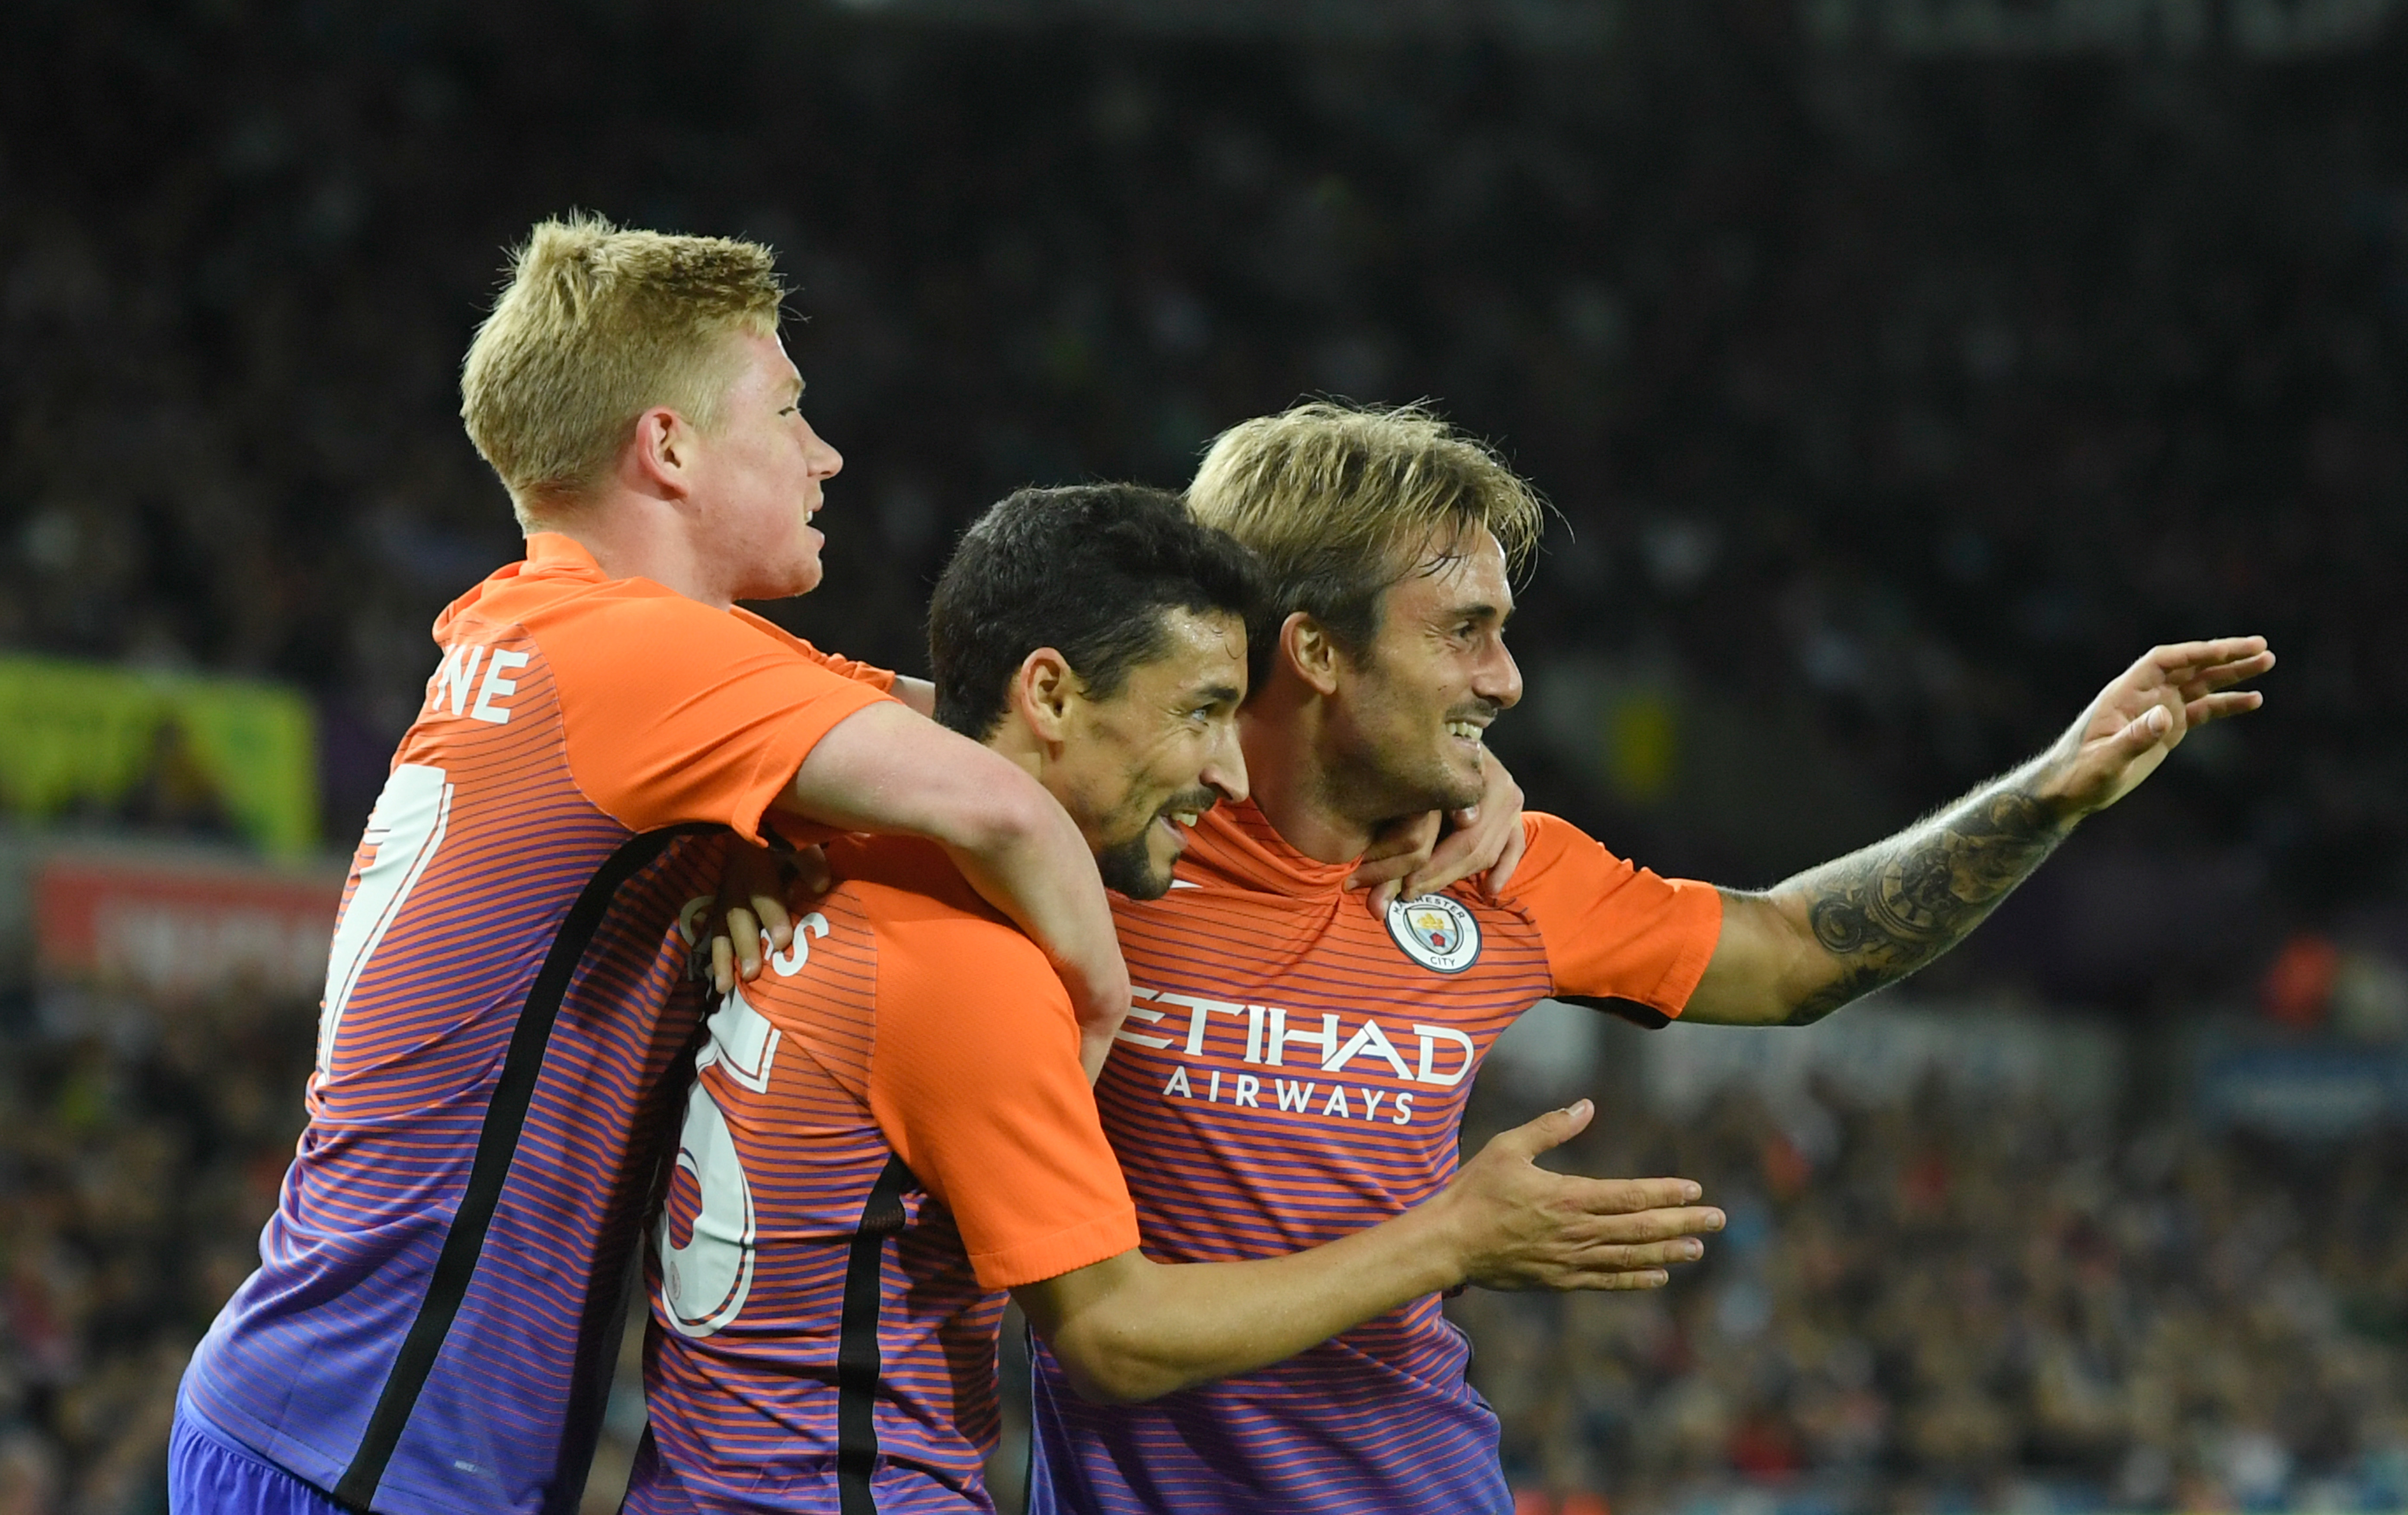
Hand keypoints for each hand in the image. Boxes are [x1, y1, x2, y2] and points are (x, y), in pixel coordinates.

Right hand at [708, 841, 831, 994]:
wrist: (750, 828)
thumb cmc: (781, 841)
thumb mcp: (798, 843)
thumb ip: (809, 862)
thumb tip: (821, 886)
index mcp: (755, 866)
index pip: (763, 893)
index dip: (771, 916)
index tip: (782, 942)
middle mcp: (736, 885)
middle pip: (739, 917)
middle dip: (746, 945)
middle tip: (752, 972)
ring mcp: (726, 899)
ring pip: (722, 930)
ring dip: (724, 959)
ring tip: (726, 987)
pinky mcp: (721, 910)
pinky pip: (716, 935)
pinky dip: (717, 959)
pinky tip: (721, 984)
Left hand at [1345, 752, 1530, 916]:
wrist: (1446, 734)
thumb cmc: (1418, 760)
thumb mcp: (1408, 791)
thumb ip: (1396, 837)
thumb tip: (1378, 901)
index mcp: (1474, 773)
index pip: (1460, 833)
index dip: (1432, 864)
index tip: (1405, 883)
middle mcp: (1500, 786)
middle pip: (1474, 846)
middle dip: (1440, 875)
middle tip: (1407, 893)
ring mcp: (1513, 800)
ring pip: (1490, 850)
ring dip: (1460, 876)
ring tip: (1427, 890)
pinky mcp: (1517, 813)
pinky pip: (1514, 846)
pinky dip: (1503, 870)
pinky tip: (1488, 891)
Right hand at [1426, 1100, 1722, 1291]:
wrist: (1448, 1242)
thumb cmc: (1475, 1190)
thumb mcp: (1508, 1146)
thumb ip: (1550, 1127)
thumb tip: (1586, 1106)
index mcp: (1567, 1196)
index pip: (1629, 1196)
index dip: (1665, 1193)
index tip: (1695, 1191)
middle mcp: (1575, 1231)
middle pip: (1640, 1229)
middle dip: (1682, 1223)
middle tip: (1718, 1221)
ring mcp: (1569, 1259)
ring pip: (1629, 1258)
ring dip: (1667, 1253)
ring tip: (1697, 1249)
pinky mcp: (1558, 1280)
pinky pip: (1606, 1281)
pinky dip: (1635, 1280)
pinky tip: (1659, 1277)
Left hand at [2031, 636, 2274, 817]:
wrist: (2068, 789)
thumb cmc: (2078, 773)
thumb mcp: (2105, 761)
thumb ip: (2133, 739)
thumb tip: (2165, 716)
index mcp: (2125, 693)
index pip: (2164, 661)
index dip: (2195, 653)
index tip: (2226, 650)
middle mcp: (2144, 695)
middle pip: (2189, 666)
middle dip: (2223, 655)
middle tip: (2262, 647)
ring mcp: (2158, 710)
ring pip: (2200, 684)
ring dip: (2232, 673)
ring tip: (2268, 662)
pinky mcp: (2167, 730)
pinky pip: (2202, 710)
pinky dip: (2226, 704)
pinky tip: (2254, 699)